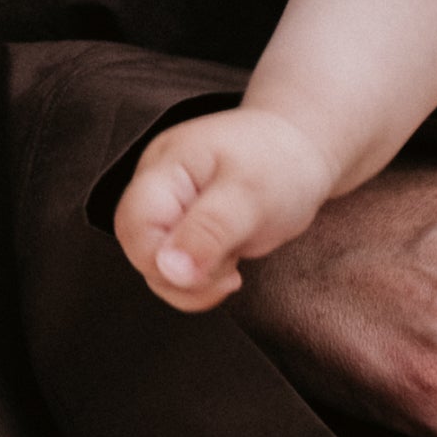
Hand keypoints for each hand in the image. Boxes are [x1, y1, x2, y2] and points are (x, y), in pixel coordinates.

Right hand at [112, 105, 334, 311]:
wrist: (301, 153)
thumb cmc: (279, 162)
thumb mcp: (252, 193)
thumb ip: (209, 230)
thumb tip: (168, 270)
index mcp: (164, 167)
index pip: (135, 226)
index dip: (164, 260)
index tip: (218, 269)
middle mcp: (157, 190)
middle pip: (141, 251)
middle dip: (185, 276)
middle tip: (232, 268)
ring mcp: (169, 212)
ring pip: (157, 269)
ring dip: (197, 282)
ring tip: (234, 262)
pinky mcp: (184, 233)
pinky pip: (177, 271)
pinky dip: (203, 281)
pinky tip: (230, 266)